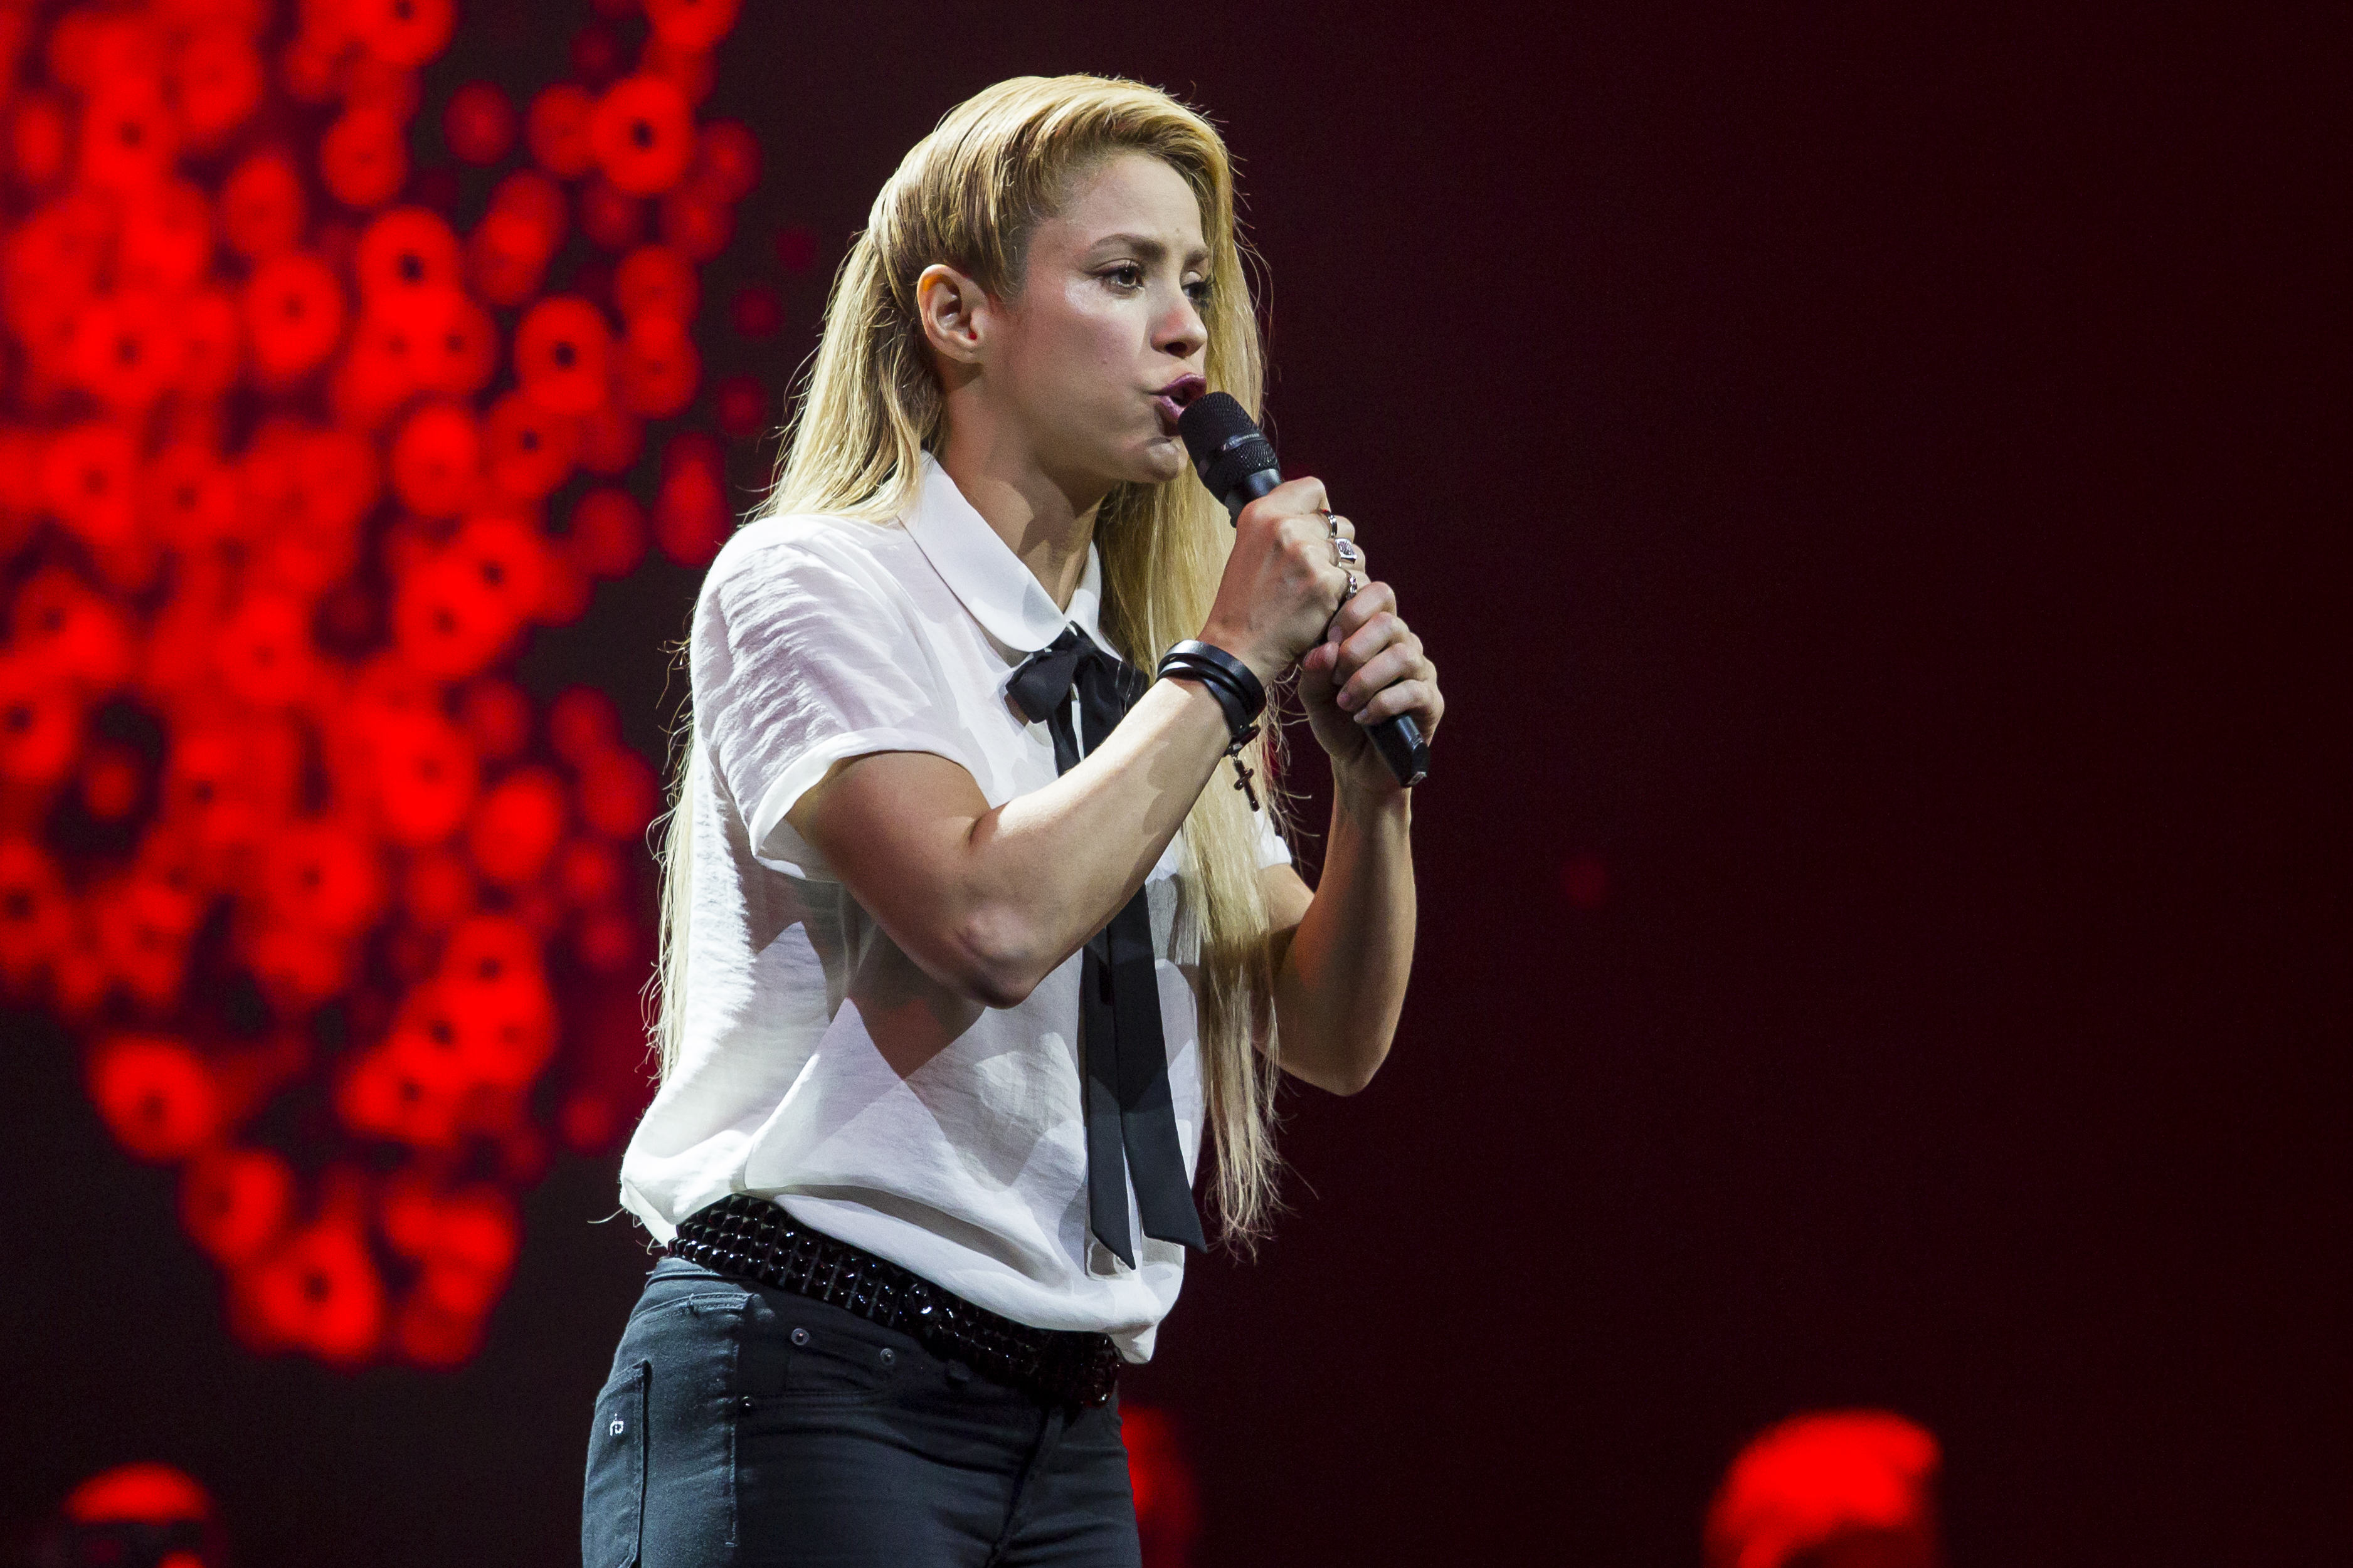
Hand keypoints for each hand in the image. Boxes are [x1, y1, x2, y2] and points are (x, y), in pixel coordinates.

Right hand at [1197, 478, 1353, 684]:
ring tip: (1316, 595)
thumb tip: (1319, 513)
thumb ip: (1280, 525)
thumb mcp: (1250, 548)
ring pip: (1354, 554)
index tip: (1314, 531)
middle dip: (1335, 549)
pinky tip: (1324, 611)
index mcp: (1262, 513)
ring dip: (1345, 574)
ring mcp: (1307, 555)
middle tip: (1312, 575)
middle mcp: (1283, 527)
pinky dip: (1346, 599)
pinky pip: (1357, 582)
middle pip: (1340, 524)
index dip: (1320, 511)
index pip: (1314, 488)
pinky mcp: (1326, 584)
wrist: (1237, 647)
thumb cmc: (1244, 603)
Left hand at [1299, 571, 1442, 796]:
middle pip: (1389, 623)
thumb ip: (1314, 670)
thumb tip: (1323, 650)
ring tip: (1345, 702)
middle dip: (1355, 649)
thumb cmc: (1336, 720)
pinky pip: (1414, 691)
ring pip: (1402, 655)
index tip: (1327, 640)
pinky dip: (1383, 703)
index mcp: (1376, 631)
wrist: (1356, 763)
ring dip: (1366, 679)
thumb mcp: (1313, 695)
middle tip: (1334, 677)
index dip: (1352, 611)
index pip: (1378, 594)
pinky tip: (1364, 717)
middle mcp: (1403, 644)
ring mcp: (1421, 671)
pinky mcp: (1431, 701)